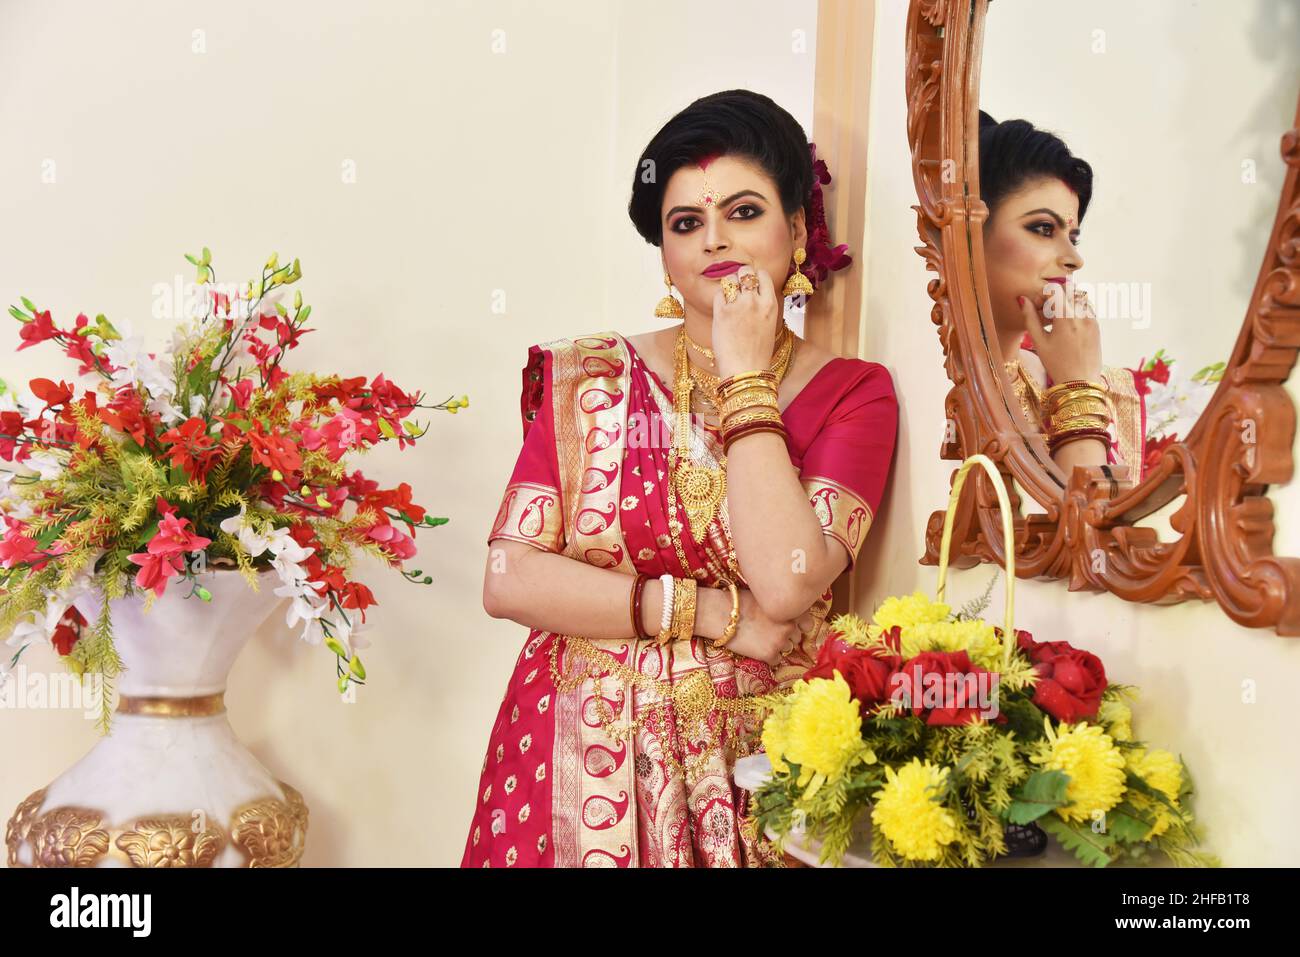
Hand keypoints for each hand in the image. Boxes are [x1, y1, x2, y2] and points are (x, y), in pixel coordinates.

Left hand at [711, 264, 781, 378]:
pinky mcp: (721, 313)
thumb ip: (763, 306)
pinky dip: (719, 299)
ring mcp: (737, 306)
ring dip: (728, 286)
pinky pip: (718, 295)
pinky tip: (722, 310)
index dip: (755, 277)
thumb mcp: (769, 325)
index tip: (751, 284)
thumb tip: (753, 292)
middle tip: (737, 289)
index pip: (762, 275)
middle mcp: (755, 301)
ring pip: (730, 279)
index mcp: (770, 304)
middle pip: (745, 272)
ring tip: (728, 298)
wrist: (745, 370)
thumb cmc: (758, 352)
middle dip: (740, 277)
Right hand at [721, 587, 802, 668]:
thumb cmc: (739, 602)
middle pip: (797, 638)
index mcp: (790, 610)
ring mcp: (780, 642)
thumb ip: (780, 606)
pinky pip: (776, 660)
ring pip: (787, 649)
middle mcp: (789, 626)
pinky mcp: (769, 655)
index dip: (798, 625)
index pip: (808, 623)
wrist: (720, 614)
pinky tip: (756, 647)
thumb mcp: (765, 598)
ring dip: (778, 646)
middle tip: (769, 632)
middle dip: (786, 636)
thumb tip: (787, 612)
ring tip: (761, 638)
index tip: (789, 625)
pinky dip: (768, 657)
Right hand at [1019, 281, 1101, 382]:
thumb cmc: (1056, 364)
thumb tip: (1022, 299)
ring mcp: (1092, 319)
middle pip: (1069, 290)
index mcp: (1066, 317)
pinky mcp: (1097, 326)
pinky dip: (1076, 310)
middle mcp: (1082, 314)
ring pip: (1080, 298)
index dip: (1044, 293)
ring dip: (1067, 301)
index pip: (1056, 289)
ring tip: (1057, 319)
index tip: (1038, 305)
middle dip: (1056, 295)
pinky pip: (1087, 308)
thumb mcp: (1039, 342)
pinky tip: (1068, 326)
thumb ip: (1030, 318)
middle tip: (1047, 310)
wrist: (1080, 382)